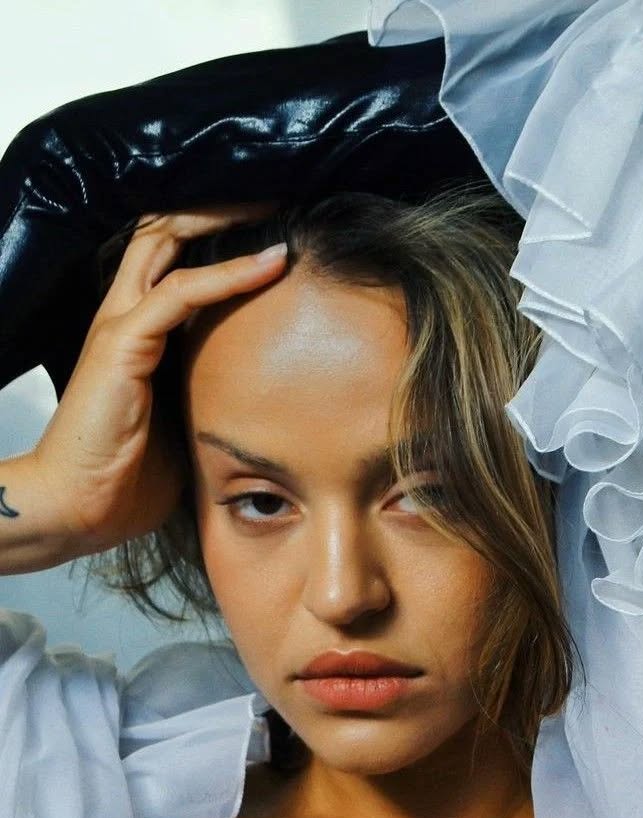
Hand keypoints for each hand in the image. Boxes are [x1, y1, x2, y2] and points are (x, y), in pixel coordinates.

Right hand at [31, 203, 286, 553]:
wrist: (80, 507)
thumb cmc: (129, 472)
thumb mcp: (186, 418)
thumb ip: (212, 389)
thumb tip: (265, 391)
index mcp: (139, 331)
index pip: (173, 260)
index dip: (216, 235)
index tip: (270, 226)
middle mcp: (126, 315)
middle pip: (164, 234)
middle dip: (217, 209)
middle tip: (272, 197)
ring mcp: (120, 325)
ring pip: (166, 244)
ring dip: (222, 221)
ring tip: (273, 206)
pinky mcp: (123, 344)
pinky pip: (180, 292)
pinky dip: (228, 274)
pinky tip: (271, 262)